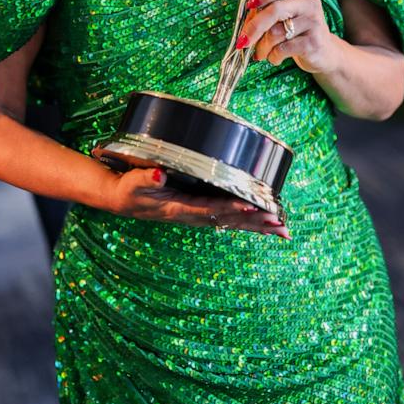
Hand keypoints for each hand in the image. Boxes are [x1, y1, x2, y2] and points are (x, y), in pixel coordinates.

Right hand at [104, 166, 289, 237]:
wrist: (122, 200)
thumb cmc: (129, 190)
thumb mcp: (134, 183)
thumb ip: (147, 178)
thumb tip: (161, 173)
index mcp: (179, 208)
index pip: (210, 208)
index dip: (230, 208)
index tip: (250, 206)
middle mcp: (192, 214)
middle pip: (228, 220)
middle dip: (255, 222)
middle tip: (280, 224)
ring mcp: (196, 214)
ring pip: (232, 222)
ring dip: (256, 225)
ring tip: (281, 229)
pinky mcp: (198, 210)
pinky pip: (226, 218)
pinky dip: (246, 221)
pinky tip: (261, 224)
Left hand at [233, 0, 338, 75]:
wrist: (322, 52)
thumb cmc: (296, 27)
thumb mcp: (281, 8)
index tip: (249, 4)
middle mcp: (310, 3)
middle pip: (275, 10)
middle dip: (254, 27)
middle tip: (242, 40)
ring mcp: (314, 22)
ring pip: (276, 33)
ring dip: (262, 46)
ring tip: (260, 53)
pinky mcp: (314, 43)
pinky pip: (284, 48)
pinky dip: (273, 56)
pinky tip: (273, 58)